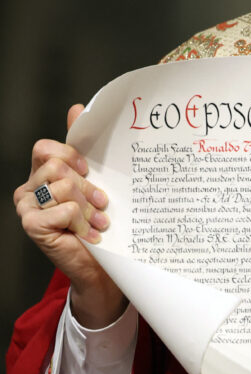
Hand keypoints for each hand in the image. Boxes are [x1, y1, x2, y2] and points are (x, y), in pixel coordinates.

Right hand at [13, 104, 126, 328]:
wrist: (100, 265)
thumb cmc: (97, 221)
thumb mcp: (94, 181)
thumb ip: (82, 147)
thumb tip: (76, 108)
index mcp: (41, 174)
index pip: (45, 148)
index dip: (70, 155)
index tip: (89, 170)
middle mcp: (29, 188)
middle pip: (57, 167)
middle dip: (86, 187)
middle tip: (101, 204)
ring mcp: (26, 208)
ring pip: (63, 187)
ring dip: (87, 207)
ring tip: (98, 221)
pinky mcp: (31, 226)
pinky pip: (63, 209)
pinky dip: (81, 222)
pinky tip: (89, 235)